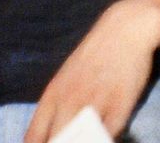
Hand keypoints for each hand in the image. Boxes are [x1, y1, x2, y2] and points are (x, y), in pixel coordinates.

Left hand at [24, 0, 159, 142]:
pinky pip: (111, 135)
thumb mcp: (65, 79)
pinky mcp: (121, 104)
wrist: (125, 29)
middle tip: (74, 139)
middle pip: (58, 142)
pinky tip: (110, 134)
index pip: (34, 137)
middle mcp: (70, 101)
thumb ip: (55, 107)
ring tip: (92, 136)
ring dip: (88, 140)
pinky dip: (109, 138)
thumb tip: (48, 137)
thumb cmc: (94, 56)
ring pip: (85, 140)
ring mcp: (96, 103)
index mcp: (53, 95)